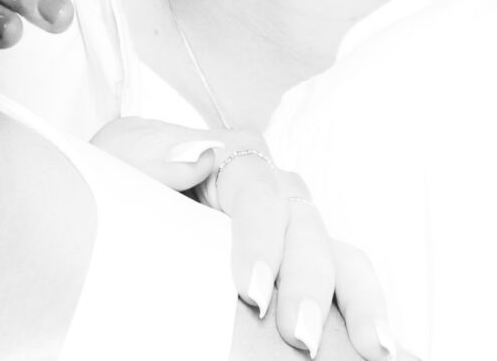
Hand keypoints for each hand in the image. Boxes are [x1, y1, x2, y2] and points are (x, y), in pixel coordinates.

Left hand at [95, 118, 395, 359]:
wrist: (115, 203)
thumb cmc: (122, 176)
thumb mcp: (121, 155)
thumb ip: (151, 153)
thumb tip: (199, 154)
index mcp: (235, 157)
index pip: (261, 196)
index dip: (262, 242)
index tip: (251, 293)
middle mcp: (275, 190)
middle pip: (307, 229)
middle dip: (309, 285)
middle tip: (300, 338)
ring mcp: (294, 229)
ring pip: (341, 256)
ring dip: (358, 301)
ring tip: (374, 349)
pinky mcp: (301, 267)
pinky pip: (345, 282)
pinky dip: (365, 310)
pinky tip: (381, 348)